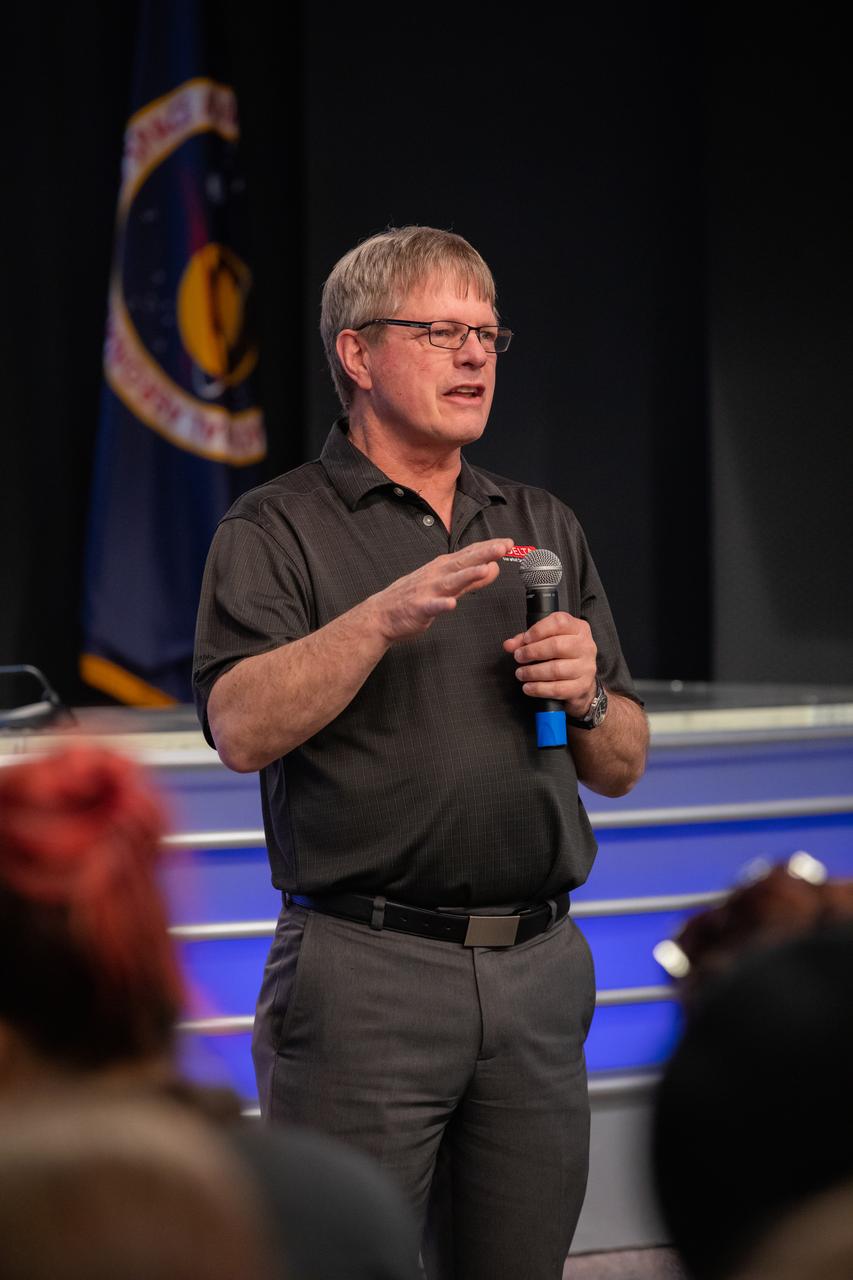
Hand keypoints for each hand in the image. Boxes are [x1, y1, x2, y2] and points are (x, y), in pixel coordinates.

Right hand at [371, 538, 514, 642]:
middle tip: (503, 546)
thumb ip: (471, 579)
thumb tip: (494, 568)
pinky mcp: (419, 608)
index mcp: (443, 568)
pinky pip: (432, 607)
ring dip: (468, 575)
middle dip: (484, 554)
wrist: (381, 614)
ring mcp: (427, 591)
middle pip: (464, 562)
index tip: (508, 542)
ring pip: (451, 582)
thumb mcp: (447, 585)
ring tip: (485, 569)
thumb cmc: (414, 597)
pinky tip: (451, 604)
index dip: (489, 548)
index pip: (469, 554)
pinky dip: (441, 605)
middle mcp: (437, 575)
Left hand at [503, 612, 597, 717]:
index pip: (559, 622)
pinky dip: (539, 689)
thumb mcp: (547, 641)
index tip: (525, 640)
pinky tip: (529, 687)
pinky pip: (557, 689)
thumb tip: (509, 645)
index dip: (538, 630)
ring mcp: (585, 667)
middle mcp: (585, 646)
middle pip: (556, 646)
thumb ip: (526, 640)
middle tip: (519, 657)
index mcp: (578, 629)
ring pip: (556, 669)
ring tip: (521, 673)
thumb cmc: (563, 656)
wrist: (582, 681)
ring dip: (533, 672)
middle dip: (532, 652)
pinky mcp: (581, 686)